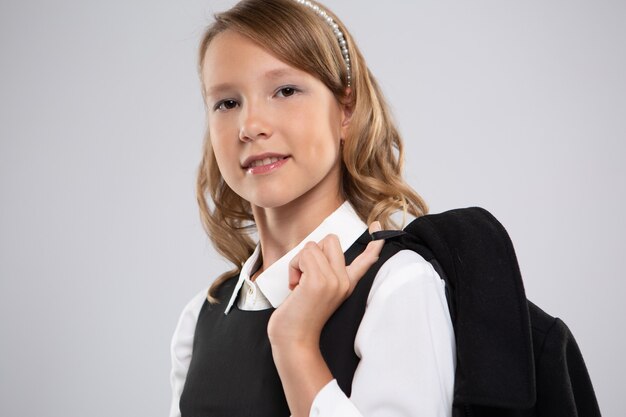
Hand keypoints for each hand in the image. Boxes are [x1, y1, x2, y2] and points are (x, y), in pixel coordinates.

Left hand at [267, 221, 383, 348]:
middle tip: (305, 275)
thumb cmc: (299, 316)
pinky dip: (293, 267)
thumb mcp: (316, 291)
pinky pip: (304, 255)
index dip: (373, 243)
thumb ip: (322, 271)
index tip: (378, 226)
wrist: (293, 340)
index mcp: (347, 283)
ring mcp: (333, 281)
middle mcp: (344, 281)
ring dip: (298, 262)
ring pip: (313, 246)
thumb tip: (315, 250)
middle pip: (330, 240)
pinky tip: (294, 286)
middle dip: (312, 252)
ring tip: (298, 284)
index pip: (366, 259)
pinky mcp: (318, 281)